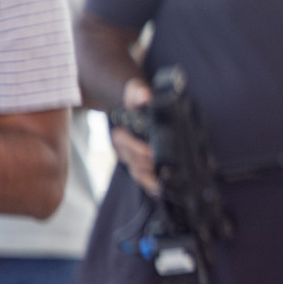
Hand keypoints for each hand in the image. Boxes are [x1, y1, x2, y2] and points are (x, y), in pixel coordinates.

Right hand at [111, 77, 157, 195]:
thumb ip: (138, 92)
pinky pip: (143, 177)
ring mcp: (131, 159)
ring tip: (162, 186)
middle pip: (132, 161)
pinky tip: (161, 192)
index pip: (124, 143)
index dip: (137, 149)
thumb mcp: (136, 91)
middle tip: (162, 169)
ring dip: (149, 180)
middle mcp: (123, 149)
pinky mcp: (140, 165)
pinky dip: (151, 185)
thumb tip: (145, 96)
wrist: (136, 107)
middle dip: (146, 166)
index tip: (152, 152)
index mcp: (120, 133)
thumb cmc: (137, 99)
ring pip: (137, 173)